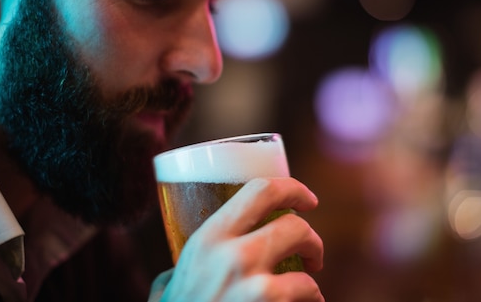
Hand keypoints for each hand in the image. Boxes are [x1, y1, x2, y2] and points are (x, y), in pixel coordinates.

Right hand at [151, 177, 323, 301]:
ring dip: (312, 285)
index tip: (307, 200)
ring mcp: (254, 290)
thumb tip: (179, 271)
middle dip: (312, 239)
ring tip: (306, 294)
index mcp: (208, 239)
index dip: (293, 189)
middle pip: (295, 226)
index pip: (261, 191)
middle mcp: (233, 257)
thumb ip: (178, 273)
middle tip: (312, 255)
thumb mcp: (168, 288)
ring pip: (307, 274)